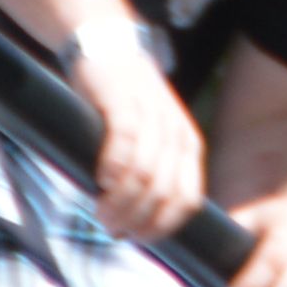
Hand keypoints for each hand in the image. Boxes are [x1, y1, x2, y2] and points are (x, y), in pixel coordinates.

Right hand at [73, 26, 207, 243]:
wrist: (109, 47)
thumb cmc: (128, 104)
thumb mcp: (153, 138)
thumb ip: (154, 174)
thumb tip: (136, 227)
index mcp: (187, 144)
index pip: (188, 199)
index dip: (163, 226)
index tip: (136, 238)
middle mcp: (175, 130)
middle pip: (163, 192)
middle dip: (136, 219)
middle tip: (110, 228)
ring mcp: (152, 114)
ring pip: (143, 174)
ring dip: (119, 202)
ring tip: (100, 212)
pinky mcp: (124, 101)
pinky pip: (124, 143)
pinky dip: (111, 168)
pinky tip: (99, 178)